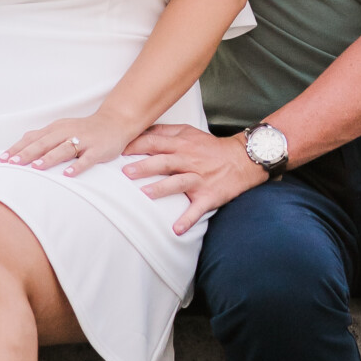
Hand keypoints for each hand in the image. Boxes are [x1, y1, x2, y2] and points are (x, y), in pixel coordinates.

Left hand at [1, 109, 135, 176]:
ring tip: (36, 168)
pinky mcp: (97, 149)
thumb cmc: (83, 130)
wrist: (114, 123)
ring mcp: (83, 140)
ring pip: (63, 149)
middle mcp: (67, 132)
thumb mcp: (61, 130)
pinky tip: (68, 174)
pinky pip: (86, 159)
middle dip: (28, 153)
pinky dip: (77, 166)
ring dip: (49, 158)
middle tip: (13, 163)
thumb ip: (43, 138)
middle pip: (44, 142)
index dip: (18, 148)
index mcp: (56, 128)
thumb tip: (19, 150)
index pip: (33, 137)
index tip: (3, 159)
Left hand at [122, 122, 264, 234]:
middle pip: (164, 162)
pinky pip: (197, 209)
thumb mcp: (189, 132)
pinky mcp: (209, 196)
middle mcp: (189, 160)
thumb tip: (141, 131)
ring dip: (162, 189)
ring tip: (145, 194)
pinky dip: (188, 219)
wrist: (242, 160)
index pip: (155, 143)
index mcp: (182, 144)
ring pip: (179, 183)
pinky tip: (176, 229)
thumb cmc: (210, 147)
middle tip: (125, 172)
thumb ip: (165, 131)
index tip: (118, 151)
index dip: (137, 146)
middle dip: (145, 166)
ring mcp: (199, 179)